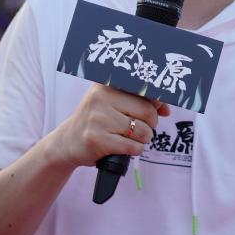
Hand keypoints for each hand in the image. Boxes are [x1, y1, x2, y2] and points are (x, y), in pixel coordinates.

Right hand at [53, 83, 170, 168]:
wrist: (68, 142)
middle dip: (151, 124)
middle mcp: (100, 98)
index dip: (157, 101)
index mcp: (106, 85)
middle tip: (142, 127)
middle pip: (147, 111)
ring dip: (143, 139)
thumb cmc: (97, 121)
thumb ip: (141, 101)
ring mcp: (98, 119)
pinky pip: (133, 146)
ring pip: (142, 131)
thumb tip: (166, 108)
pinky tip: (125, 147)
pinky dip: (135, 150)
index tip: (160, 108)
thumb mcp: (113, 104)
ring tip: (132, 137)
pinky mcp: (97, 139)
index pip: (144, 90)